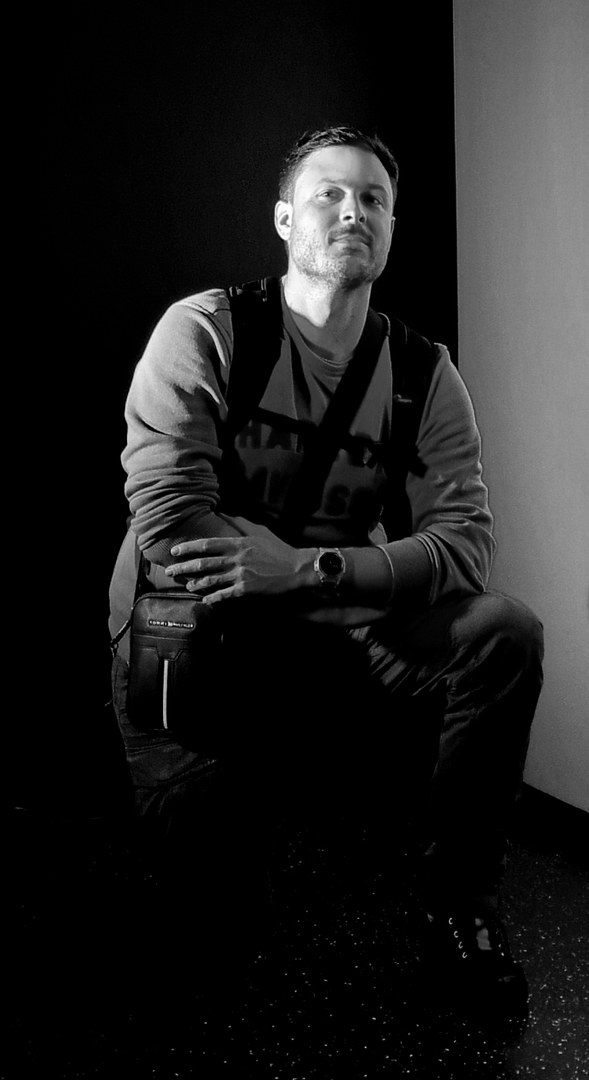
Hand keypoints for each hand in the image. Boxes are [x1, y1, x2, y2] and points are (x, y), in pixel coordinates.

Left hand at [164, 535, 314, 603]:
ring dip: (196, 584)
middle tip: (171, 571)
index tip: (176, 551)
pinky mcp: (246, 589)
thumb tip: (223, 513)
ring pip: (211, 580)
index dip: (189, 548)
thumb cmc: (278, 549)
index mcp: (237, 543)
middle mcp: (236, 558)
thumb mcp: (259, 531)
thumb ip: (239, 523)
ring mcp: (240, 574)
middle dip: (184, 568)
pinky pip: (225, 594)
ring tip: (187, 586)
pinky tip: (206, 600)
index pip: (207, 545)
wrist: (296, 567)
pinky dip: (214, 598)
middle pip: (204, 563)